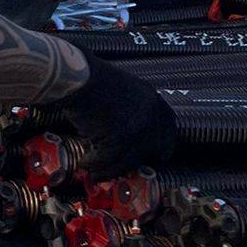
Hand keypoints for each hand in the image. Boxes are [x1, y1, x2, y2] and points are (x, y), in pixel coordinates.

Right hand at [53, 54, 176, 175]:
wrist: (78, 77)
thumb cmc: (91, 80)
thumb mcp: (122, 89)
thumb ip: (131, 110)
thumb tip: (125, 134)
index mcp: (154, 99)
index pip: (168, 131)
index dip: (159, 147)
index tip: (149, 157)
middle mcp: (152, 114)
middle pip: (154, 150)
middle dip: (139, 163)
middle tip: (124, 169)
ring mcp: (138, 127)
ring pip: (129, 160)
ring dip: (111, 168)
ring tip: (95, 169)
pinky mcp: (120, 138)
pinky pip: (109, 160)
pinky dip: (95, 164)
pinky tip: (85, 162)